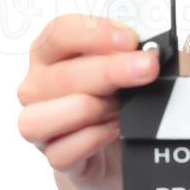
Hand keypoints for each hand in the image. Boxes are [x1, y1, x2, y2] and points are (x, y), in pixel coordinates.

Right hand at [15, 14, 160, 189]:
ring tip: (122, 107)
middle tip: (147, 69)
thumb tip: (151, 49)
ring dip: (91, 110)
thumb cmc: (124, 95)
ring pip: (44, 116)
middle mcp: (38, 85)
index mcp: (52, 52)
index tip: (132, 40)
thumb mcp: (134, 65)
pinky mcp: (55, 157)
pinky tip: (116, 130)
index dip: (95, 34)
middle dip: (111, 71)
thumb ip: (138, 52)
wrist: (125, 144)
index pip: (59, 32)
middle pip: (63, 75)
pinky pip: (61, 152)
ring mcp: (40, 123)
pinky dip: (93, 139)